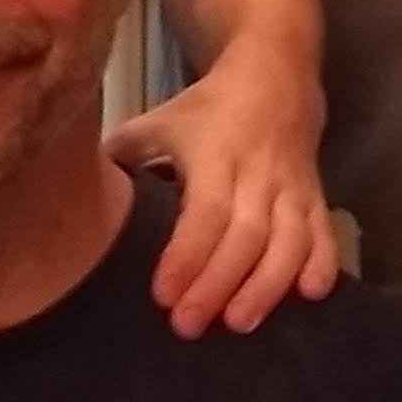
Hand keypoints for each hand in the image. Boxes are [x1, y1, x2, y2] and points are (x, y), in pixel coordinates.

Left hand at [107, 52, 340, 337]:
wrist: (277, 75)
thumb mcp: (162, 120)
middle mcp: (259, 172)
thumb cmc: (208, 109)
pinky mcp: (317, 195)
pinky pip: (324, 233)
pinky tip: (311, 295)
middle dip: (218, 284)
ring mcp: (293, 185)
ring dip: (268, 285)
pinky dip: (322, 263)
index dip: (187, 255)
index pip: (206, 211)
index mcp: (216, 153)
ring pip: (289, 240)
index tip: (162, 294)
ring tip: (241, 324)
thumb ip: (124, 154)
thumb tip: (77, 192)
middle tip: (188, 326)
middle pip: (246, 235)